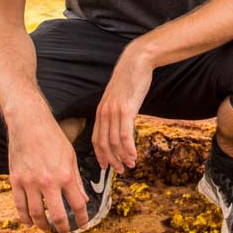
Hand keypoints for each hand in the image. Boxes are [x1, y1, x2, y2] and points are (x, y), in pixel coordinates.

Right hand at [7, 111, 88, 232]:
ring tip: (49, 228)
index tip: (82, 225)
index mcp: (66, 175)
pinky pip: (20, 206)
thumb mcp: (71, 157)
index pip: (77, 205)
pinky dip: (25, 218)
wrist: (29, 124)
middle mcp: (48, 182)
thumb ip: (76, 180)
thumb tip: (83, 201)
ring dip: (44, 226)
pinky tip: (31, 222)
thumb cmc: (53, 138)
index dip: (82, 218)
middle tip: (66, 232)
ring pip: (36, 214)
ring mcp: (30, 183)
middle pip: (57, 215)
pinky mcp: (16, 181)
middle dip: (63, 228)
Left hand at [93, 50, 151, 172]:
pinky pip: (125, 134)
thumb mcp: (117, 97)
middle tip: (119, 170)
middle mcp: (104, 113)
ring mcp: (114, 111)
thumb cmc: (129, 79)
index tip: (105, 166)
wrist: (136, 62)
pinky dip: (129, 148)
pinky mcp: (126, 109)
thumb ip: (115, 111)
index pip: (96, 139)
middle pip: (103, 144)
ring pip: (114, 142)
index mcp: (100, 111)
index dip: (100, 155)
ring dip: (122, 156)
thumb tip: (119, 125)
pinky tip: (134, 155)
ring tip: (130, 165)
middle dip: (111, 160)